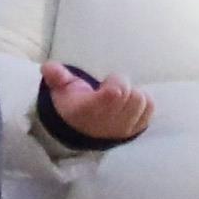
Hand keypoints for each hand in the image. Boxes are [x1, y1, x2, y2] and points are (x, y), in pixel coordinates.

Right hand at [38, 66, 153, 150]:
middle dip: (123, 86)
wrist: (78, 131)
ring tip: (119, 97)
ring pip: (143, 102)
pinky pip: (149, 111)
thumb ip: (56, 77)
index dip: (116, 82)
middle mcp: (108, 122)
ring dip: (133, 95)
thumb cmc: (71, 105)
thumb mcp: (60, 89)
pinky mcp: (134, 131)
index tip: (105, 81)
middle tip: (110, 89)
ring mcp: (123, 129)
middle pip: (132, 96)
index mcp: (89, 110)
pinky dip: (143, 104)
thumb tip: (48, 67)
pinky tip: (128, 104)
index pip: (115, 94)